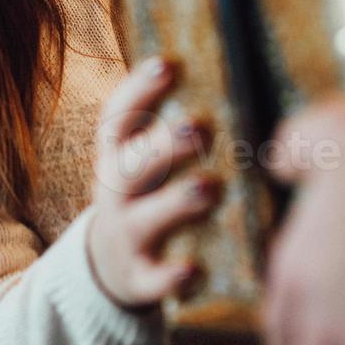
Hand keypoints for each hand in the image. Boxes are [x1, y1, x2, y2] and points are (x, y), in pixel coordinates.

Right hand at [86, 55, 221, 310]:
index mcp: (116, 155)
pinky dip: (170, 277)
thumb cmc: (147, 193)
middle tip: (199, 127)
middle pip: (129, 165)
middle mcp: (114, 192)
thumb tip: (234, 79)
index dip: (138, 90)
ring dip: (174, 202)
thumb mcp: (144, 159)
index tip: (167, 65)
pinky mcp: (137, 277)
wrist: (110, 264)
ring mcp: (124, 235)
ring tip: (208, 187)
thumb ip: (172, 127)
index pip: (116, 118)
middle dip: (163, 145)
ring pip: (142, 218)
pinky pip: (151, 279)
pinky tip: (193, 270)